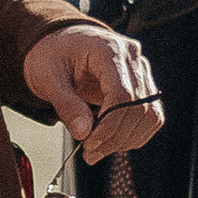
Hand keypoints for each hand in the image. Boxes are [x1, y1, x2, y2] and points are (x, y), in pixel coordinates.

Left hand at [20, 18, 162, 159]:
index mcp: (108, 48)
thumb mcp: (47, 77)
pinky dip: (133, 134)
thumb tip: (84, 133)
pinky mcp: (142, 86)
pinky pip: (150, 116)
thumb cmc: (51, 55)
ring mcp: (140, 71)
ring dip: (126, 139)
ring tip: (98, 150)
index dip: (109, 125)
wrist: (60, 44)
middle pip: (139, 107)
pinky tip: (111, 141)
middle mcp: (131, 57)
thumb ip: (66, 104)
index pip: (122, 93)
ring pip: (150, 115)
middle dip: (115, 137)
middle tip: (90, 153)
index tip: (89, 144)